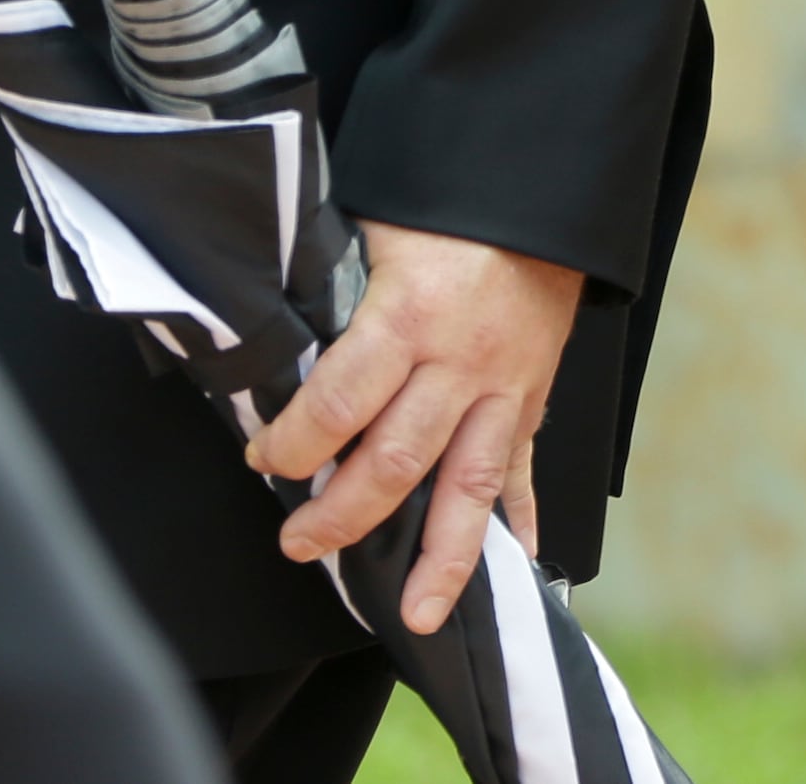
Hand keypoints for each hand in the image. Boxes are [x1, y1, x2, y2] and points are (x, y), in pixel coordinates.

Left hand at [249, 220, 584, 629]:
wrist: (542, 190)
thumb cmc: (443, 207)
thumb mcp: (372, 233)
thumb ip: (329, 297)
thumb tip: (267, 356)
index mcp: (409, 314)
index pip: (339, 403)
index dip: (293, 444)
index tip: (264, 458)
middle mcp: (461, 361)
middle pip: (397, 460)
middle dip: (341, 515)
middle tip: (299, 543)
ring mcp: (505, 384)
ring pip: (470, 484)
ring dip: (440, 555)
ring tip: (414, 615)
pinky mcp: (534, 395)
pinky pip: (525, 467)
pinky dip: (522, 520)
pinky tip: (518, 566)